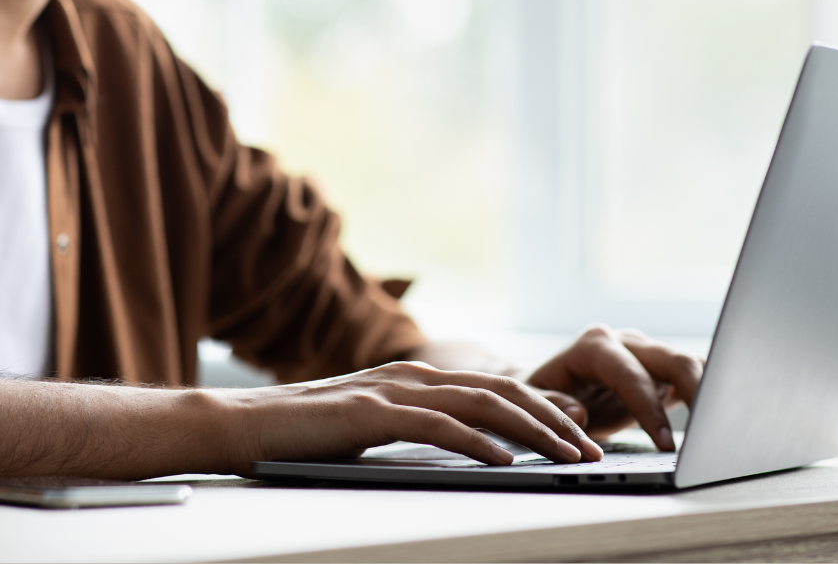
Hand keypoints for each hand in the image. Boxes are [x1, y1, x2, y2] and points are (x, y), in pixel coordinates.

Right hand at [207, 361, 603, 475]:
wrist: (246, 424)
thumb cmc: (307, 433)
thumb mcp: (373, 427)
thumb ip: (414, 428)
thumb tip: (459, 447)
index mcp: (413, 378)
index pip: (493, 387)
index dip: (542, 403)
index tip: (580, 424)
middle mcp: (410, 376)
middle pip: (499, 391)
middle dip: (552, 419)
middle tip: (591, 445)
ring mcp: (392, 392)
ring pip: (480, 404)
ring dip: (531, 431)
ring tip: (567, 454)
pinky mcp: (373, 414)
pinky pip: (439, 427)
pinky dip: (479, 443)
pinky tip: (507, 460)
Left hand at [525, 325, 703, 450]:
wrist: (544, 388)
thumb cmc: (536, 397)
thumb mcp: (530, 403)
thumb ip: (551, 406)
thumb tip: (578, 414)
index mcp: (593, 345)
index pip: (629, 374)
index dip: (649, 408)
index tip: (665, 444)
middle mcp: (625, 342)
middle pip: (672, 358)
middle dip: (697, 391)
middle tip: (712, 431)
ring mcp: (647, 354)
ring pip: (691, 363)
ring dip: (711, 390)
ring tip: (724, 426)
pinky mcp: (661, 372)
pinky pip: (694, 377)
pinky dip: (709, 394)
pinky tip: (719, 420)